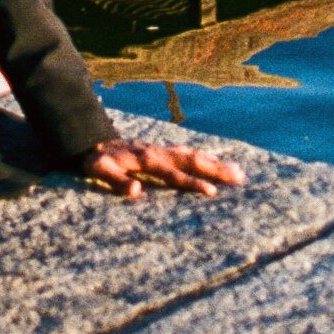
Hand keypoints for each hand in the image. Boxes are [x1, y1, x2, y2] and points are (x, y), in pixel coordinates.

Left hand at [79, 138, 244, 200]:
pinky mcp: (162, 152)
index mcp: (146, 160)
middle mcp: (158, 152)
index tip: (212, 193)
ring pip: (193, 155)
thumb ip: (115, 181)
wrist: (93, 140)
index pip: (173, 173)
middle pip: (191, 159)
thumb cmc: (96, 161)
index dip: (192, 183)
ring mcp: (162, 150)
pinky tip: (218, 165)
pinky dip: (205, 158)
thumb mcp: (98, 171)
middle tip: (240, 178)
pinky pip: (188, 154)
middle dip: (216, 169)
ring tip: (239, 172)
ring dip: (216, 163)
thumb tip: (135, 192)